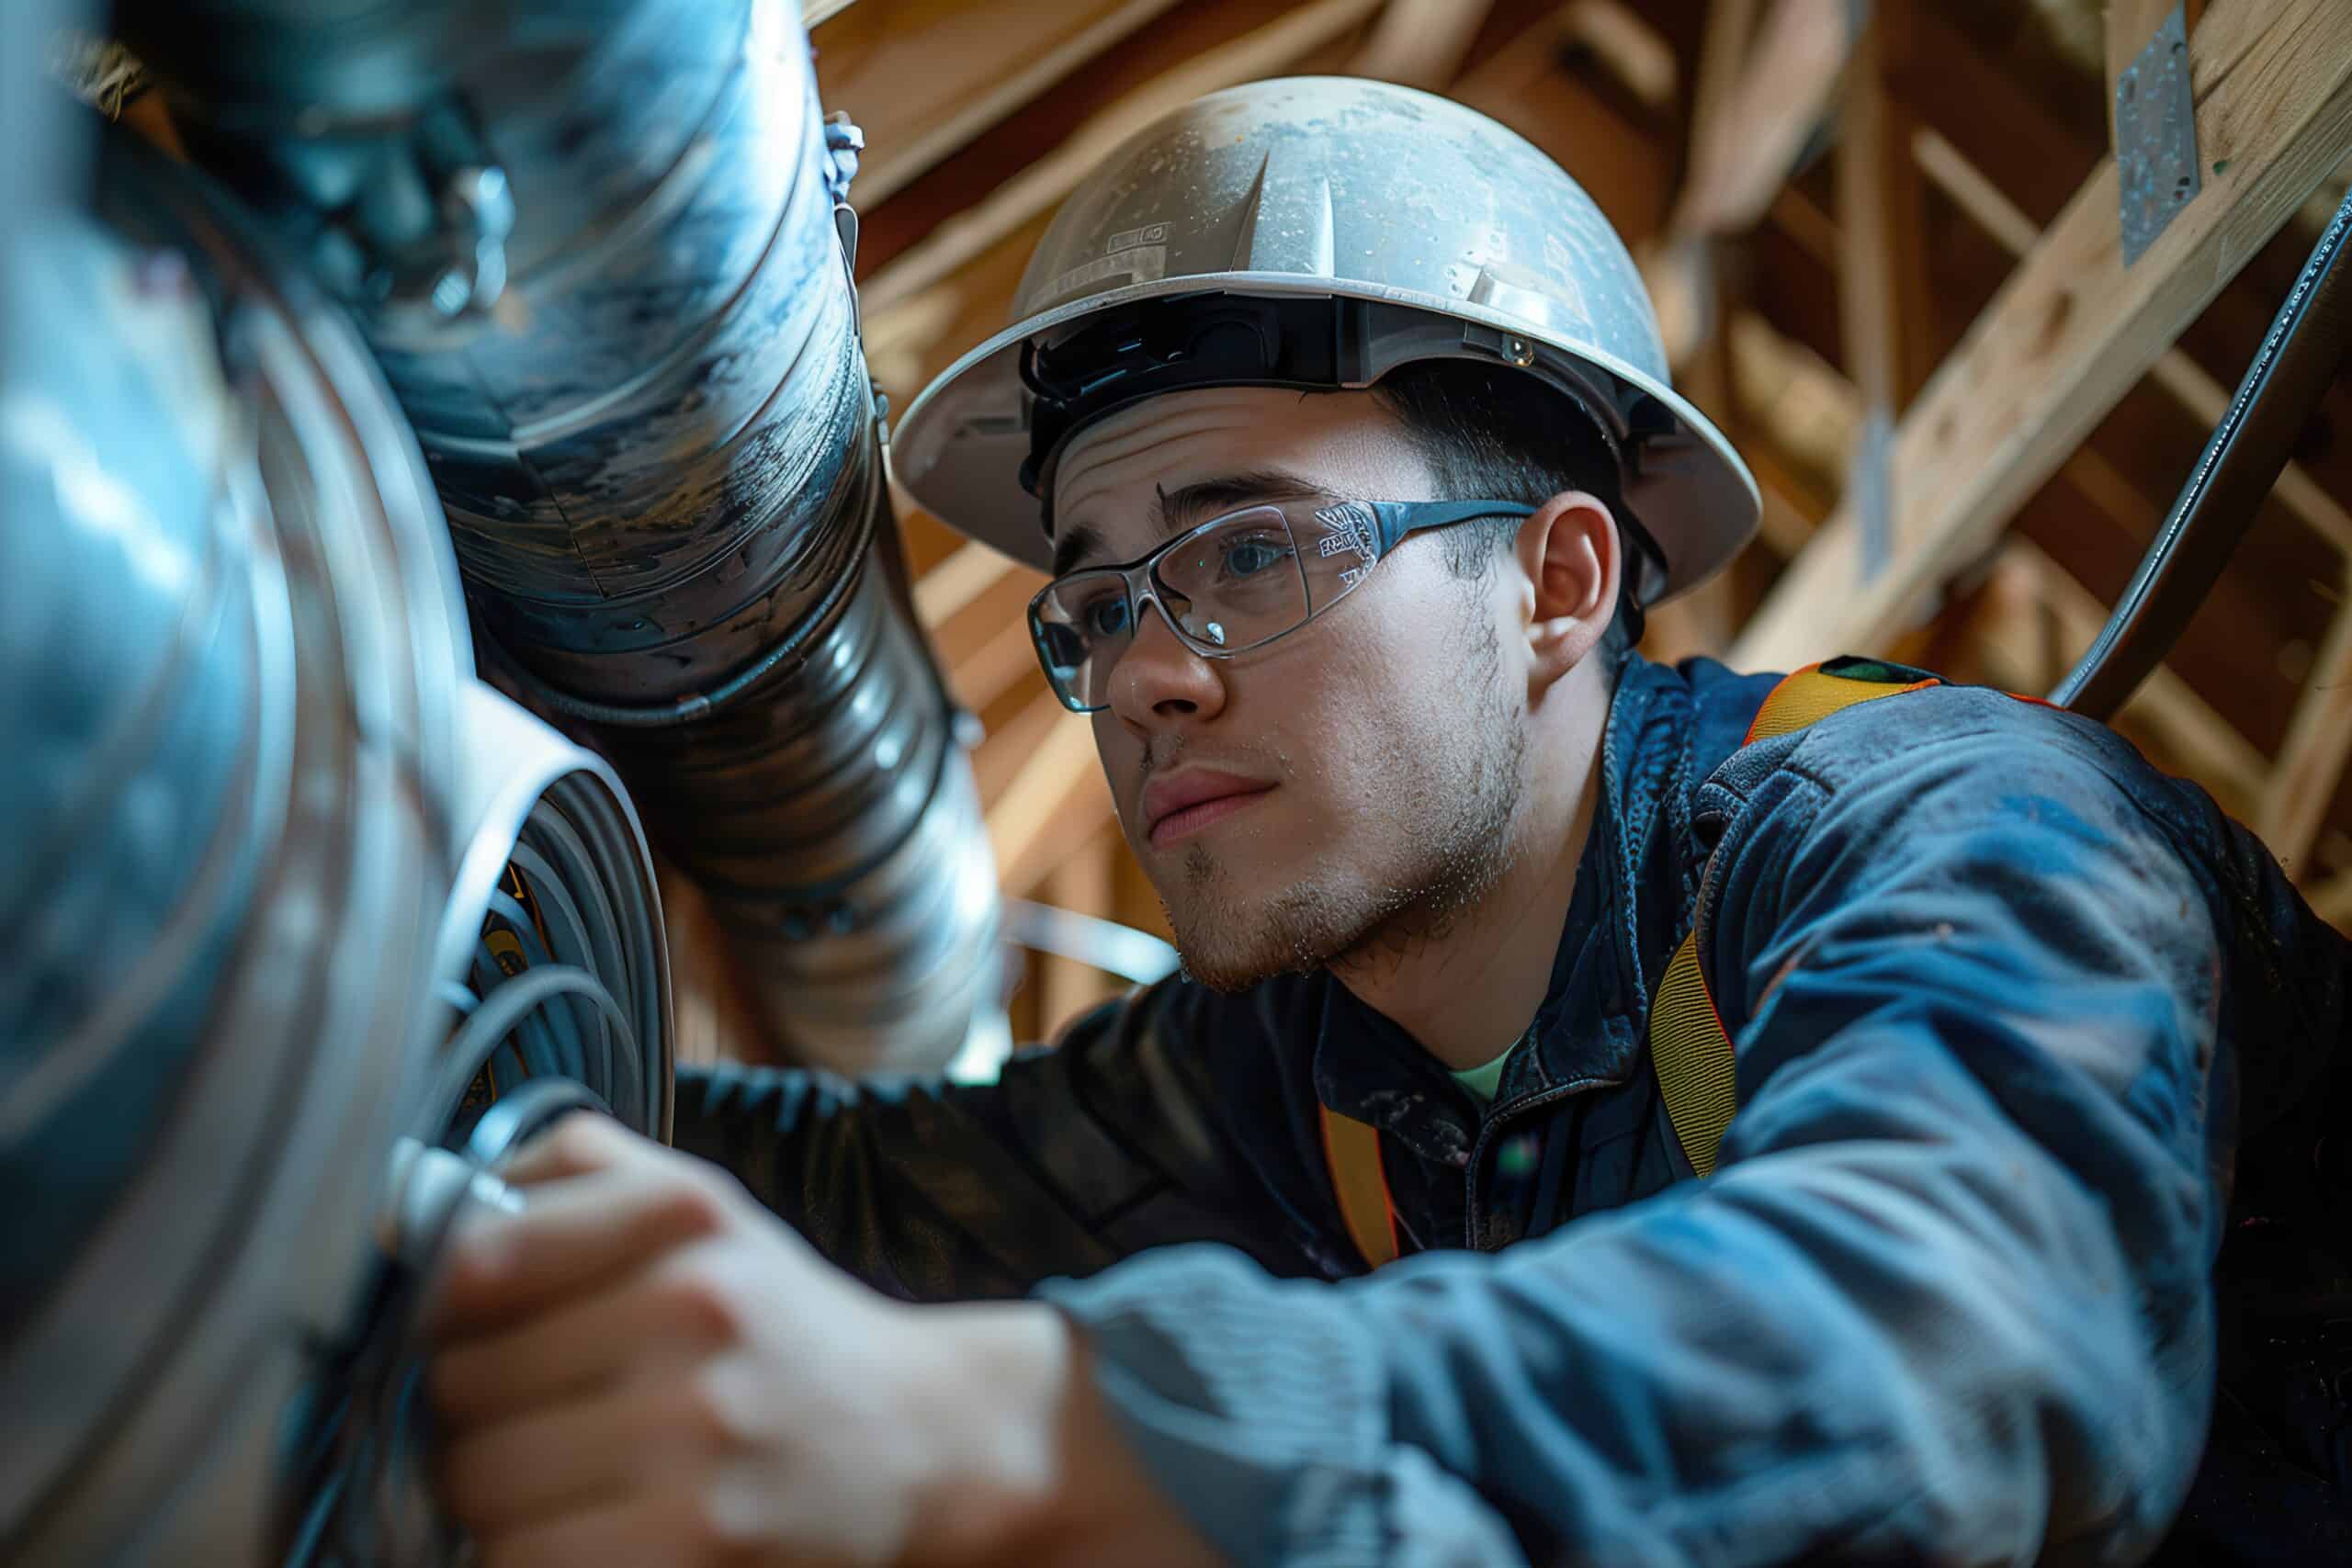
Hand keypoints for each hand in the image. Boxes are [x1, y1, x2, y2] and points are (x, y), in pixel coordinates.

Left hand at [424, 1113, 1217, 1567]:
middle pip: (459, 1387)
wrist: (922, 1437)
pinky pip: (521, 1561)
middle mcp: (695, 1309)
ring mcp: (697, 1433)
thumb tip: (412, 1200)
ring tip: (551, 1480)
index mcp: (685, 1215)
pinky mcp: (697, 1543)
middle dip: (466, 1414)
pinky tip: (575, 1530)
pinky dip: (527, 1555)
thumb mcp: (700, 1210)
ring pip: (477, 1486)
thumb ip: (571, 1174)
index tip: (462, 1332)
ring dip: (489, 1498)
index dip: (439, 1311)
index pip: (471, 1261)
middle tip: (520, 1419)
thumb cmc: (779, 1324)